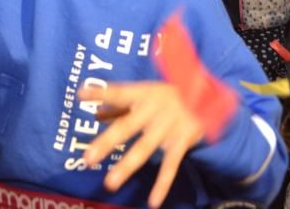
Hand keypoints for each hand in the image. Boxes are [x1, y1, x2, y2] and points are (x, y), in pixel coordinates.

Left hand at [78, 82, 203, 208]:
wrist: (208, 96)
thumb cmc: (168, 95)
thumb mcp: (146, 93)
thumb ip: (120, 105)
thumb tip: (95, 114)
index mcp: (144, 94)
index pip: (119, 93)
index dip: (101, 93)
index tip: (81, 94)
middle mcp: (154, 110)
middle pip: (127, 126)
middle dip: (107, 142)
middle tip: (87, 158)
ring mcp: (169, 126)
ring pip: (145, 148)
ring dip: (127, 166)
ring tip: (110, 183)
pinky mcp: (183, 140)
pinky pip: (171, 165)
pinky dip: (162, 184)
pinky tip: (153, 202)